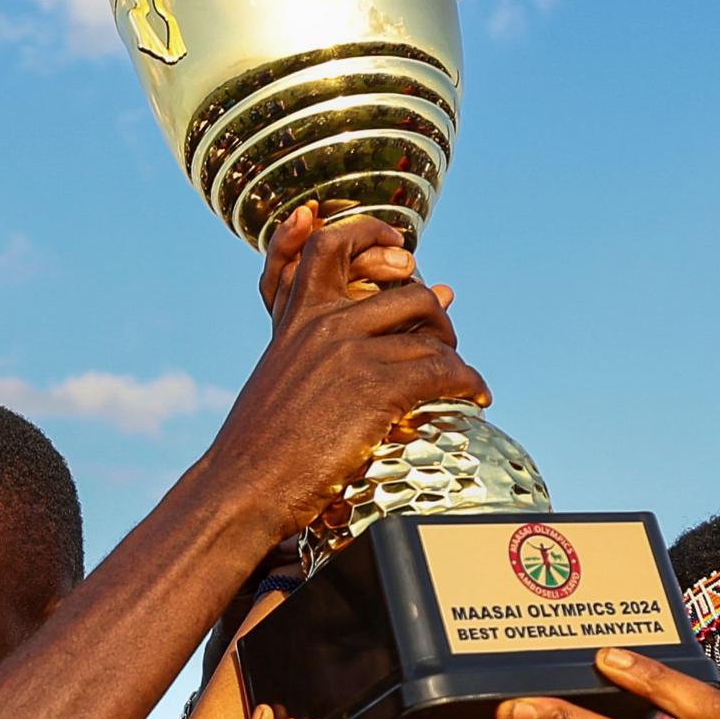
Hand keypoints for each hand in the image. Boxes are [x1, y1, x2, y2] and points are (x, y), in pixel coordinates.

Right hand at [206, 205, 486, 538]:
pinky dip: (469, 382)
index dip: (370, 233)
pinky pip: (444, 371)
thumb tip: (363, 336)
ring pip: (431, 336)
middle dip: (437, 318)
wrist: (244, 485)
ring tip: (463, 382)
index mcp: (297, 318)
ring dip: (455, 358)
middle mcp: (325, 325)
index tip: (399, 242)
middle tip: (444, 343)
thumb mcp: (283, 378)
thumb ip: (325, 345)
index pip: (331, 246)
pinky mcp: (376, 389)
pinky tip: (475, 398)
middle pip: (410, 293)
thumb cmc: (267, 444)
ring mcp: (351, 353)